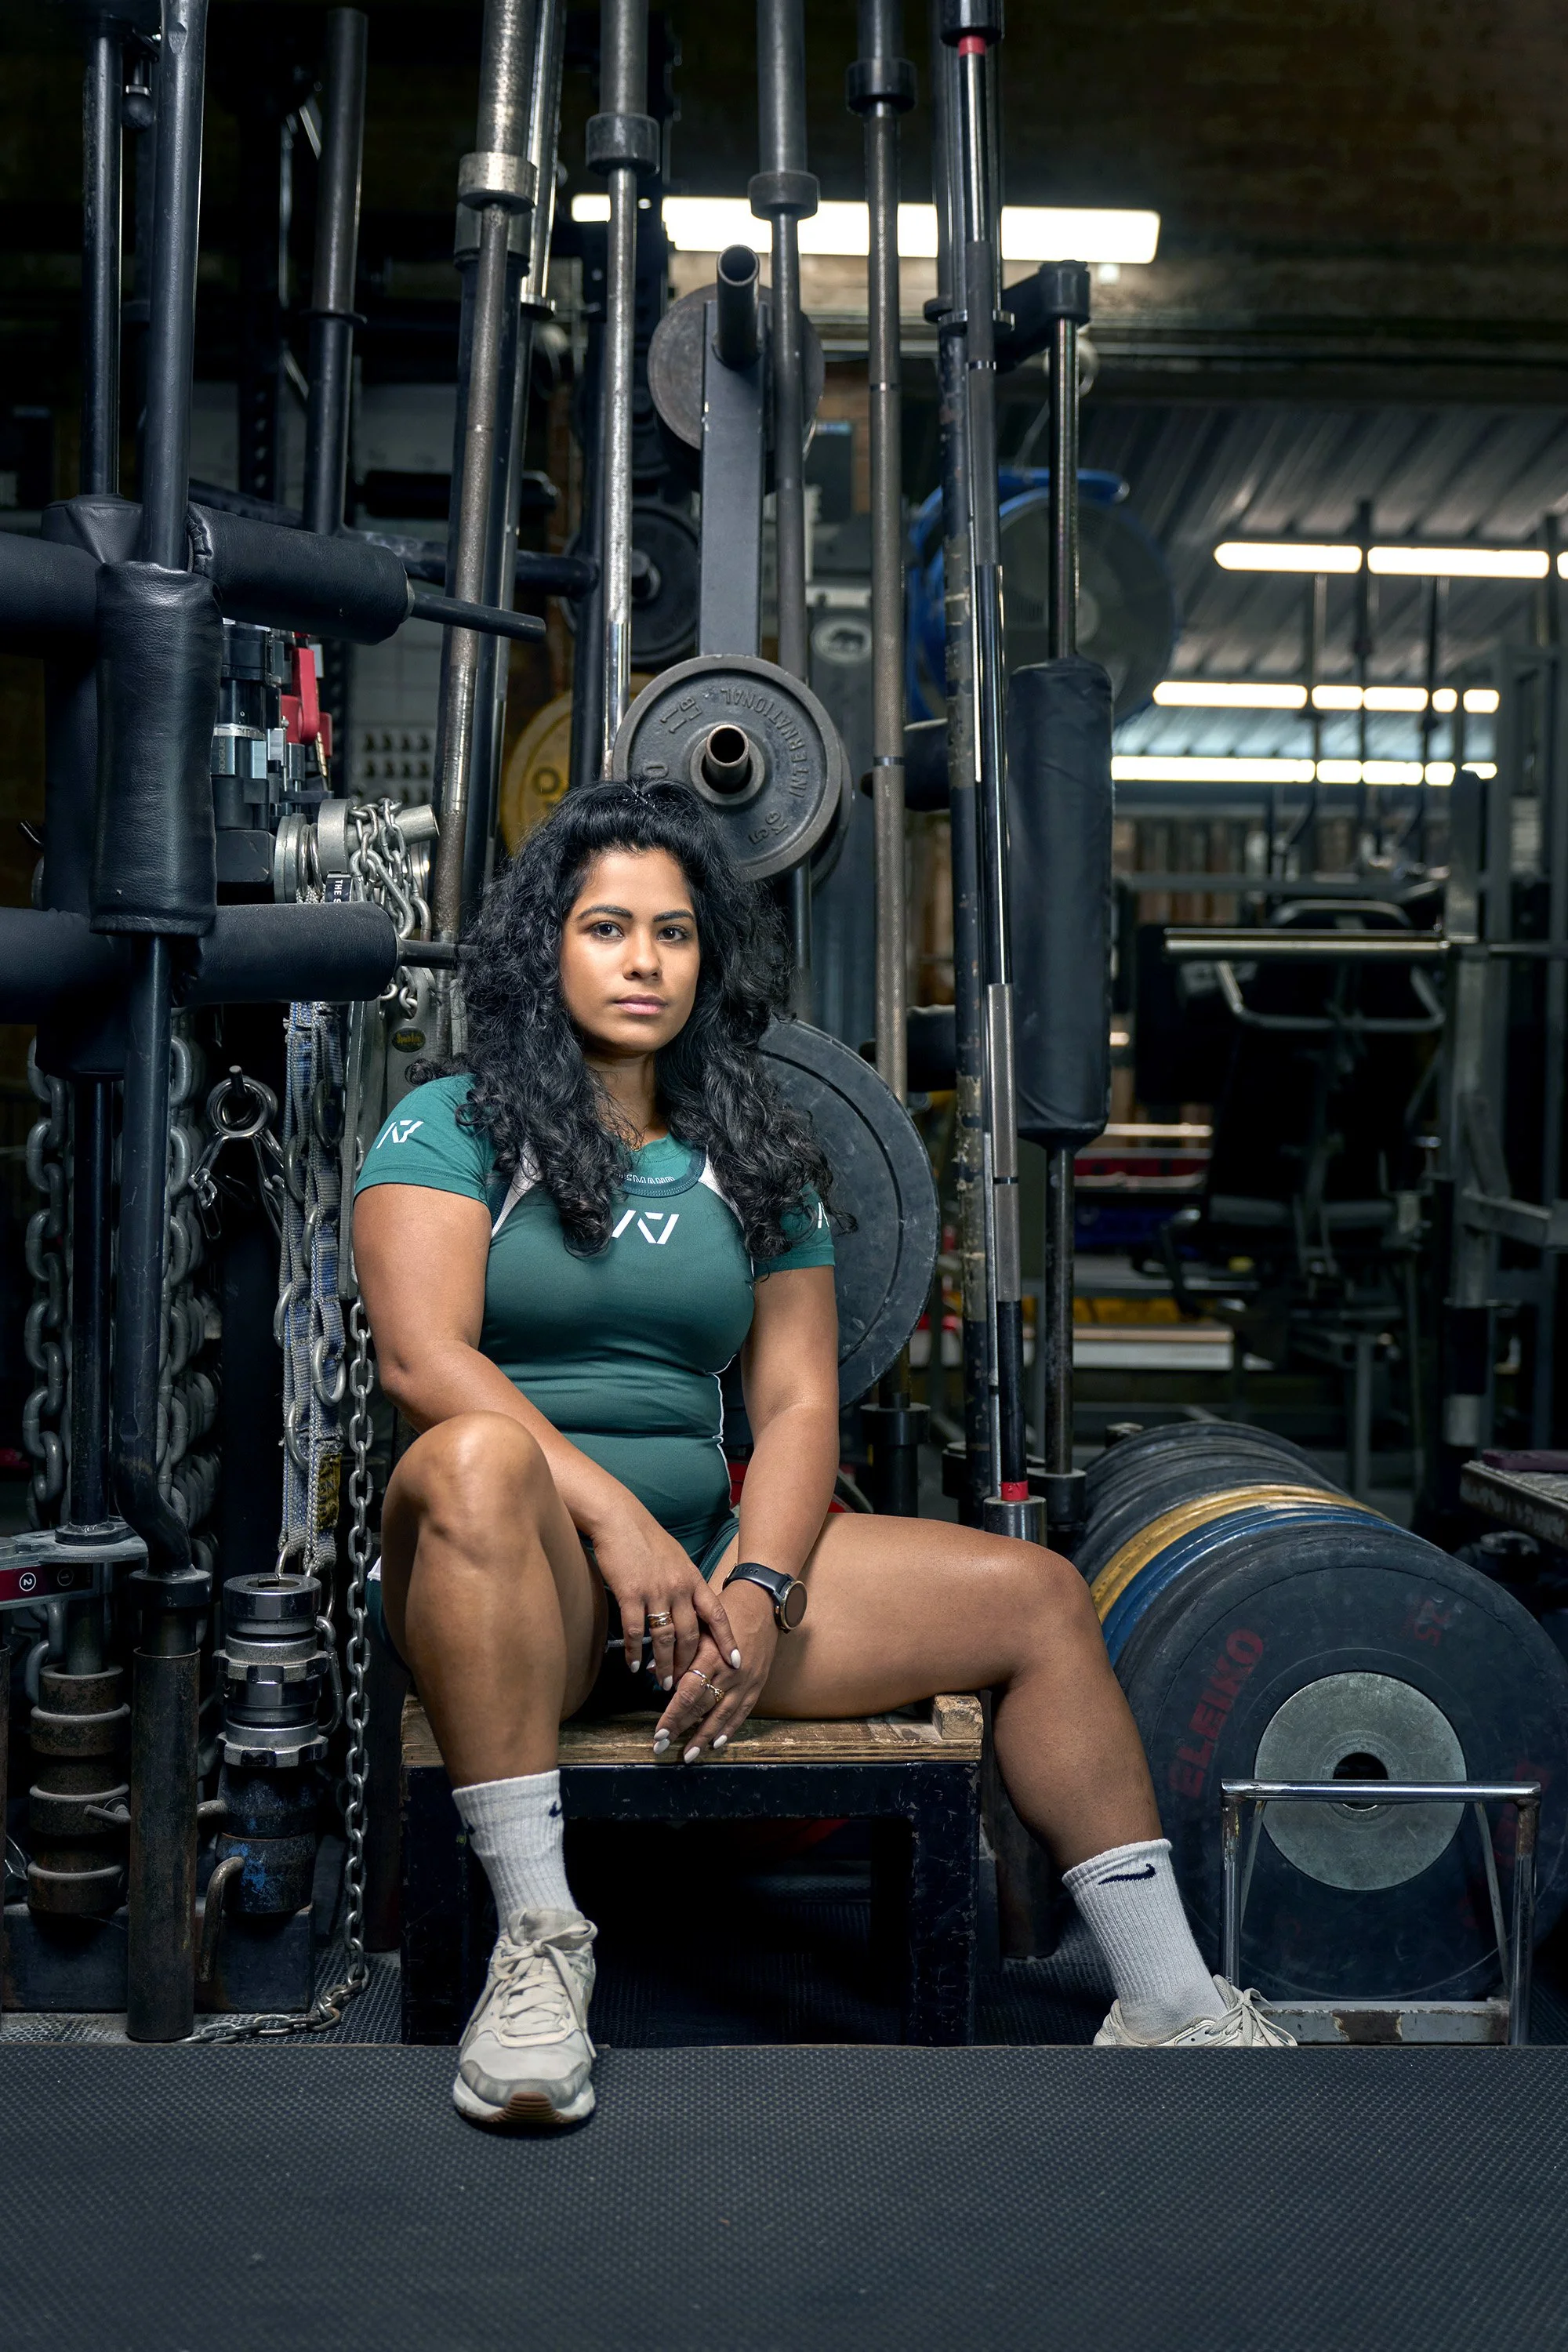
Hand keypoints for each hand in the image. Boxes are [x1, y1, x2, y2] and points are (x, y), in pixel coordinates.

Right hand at [590, 1505, 741, 1691]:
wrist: (620, 1519)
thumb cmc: (647, 1539)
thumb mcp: (677, 1559)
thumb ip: (687, 1584)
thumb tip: (693, 1607)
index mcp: (693, 1579)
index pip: (717, 1615)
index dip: (727, 1640)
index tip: (736, 1662)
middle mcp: (678, 1588)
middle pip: (690, 1635)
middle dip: (690, 1664)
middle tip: (688, 1684)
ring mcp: (655, 1591)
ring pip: (665, 1638)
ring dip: (665, 1665)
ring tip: (664, 1683)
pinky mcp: (630, 1593)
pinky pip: (635, 1630)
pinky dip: (635, 1652)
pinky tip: (635, 1665)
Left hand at [653, 1580, 777, 1760]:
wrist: (762, 1605)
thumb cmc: (726, 1613)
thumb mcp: (698, 1626)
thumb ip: (676, 1651)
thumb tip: (651, 1671)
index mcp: (711, 1655)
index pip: (688, 1693)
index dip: (672, 1714)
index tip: (658, 1732)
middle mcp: (729, 1672)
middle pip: (701, 1707)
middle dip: (680, 1728)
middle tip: (661, 1746)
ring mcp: (745, 1681)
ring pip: (721, 1715)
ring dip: (703, 1737)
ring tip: (688, 1755)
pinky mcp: (757, 1685)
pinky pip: (742, 1713)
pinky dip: (729, 1730)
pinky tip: (716, 1744)